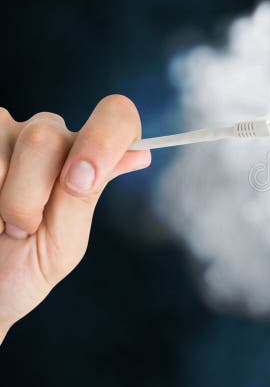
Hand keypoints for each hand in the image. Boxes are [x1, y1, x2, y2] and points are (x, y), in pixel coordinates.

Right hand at [0, 94, 150, 343]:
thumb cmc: (20, 270)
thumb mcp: (61, 242)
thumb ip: (86, 195)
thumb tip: (139, 153)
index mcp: (86, 158)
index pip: (116, 116)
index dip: (104, 139)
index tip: (78, 183)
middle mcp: (50, 138)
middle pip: (48, 135)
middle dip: (30, 193)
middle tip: (22, 228)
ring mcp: (6, 134)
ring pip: (14, 141)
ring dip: (3, 198)